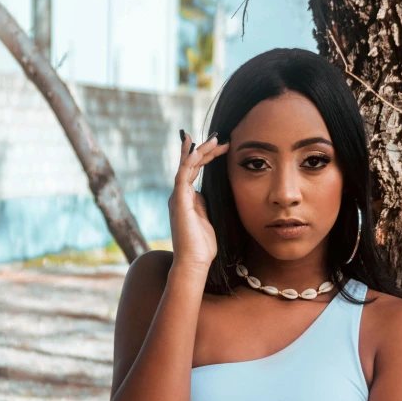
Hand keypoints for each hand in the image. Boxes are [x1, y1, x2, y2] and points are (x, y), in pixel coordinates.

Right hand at [169, 131, 229, 269]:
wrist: (194, 262)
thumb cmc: (203, 246)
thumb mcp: (208, 219)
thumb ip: (206, 205)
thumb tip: (209, 194)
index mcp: (187, 198)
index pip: (195, 170)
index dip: (207, 156)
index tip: (223, 146)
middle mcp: (179, 194)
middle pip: (191, 164)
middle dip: (205, 149)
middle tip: (221, 138)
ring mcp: (178, 197)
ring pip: (187, 166)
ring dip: (201, 151)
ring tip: (216, 140)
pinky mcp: (179, 201)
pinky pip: (183, 175)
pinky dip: (190, 161)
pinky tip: (198, 150)